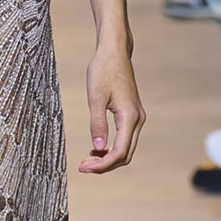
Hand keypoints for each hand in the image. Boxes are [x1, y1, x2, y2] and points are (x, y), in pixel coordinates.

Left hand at [81, 41, 144, 173]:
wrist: (115, 53)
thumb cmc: (103, 70)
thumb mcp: (95, 97)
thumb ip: (97, 123)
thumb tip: (98, 147)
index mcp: (130, 117)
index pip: (119, 152)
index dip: (102, 165)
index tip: (84, 167)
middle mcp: (137, 119)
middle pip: (125, 155)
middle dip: (105, 165)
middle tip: (83, 167)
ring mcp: (137, 117)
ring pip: (126, 148)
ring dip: (108, 158)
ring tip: (87, 160)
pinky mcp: (132, 114)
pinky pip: (125, 138)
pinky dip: (111, 147)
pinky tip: (96, 147)